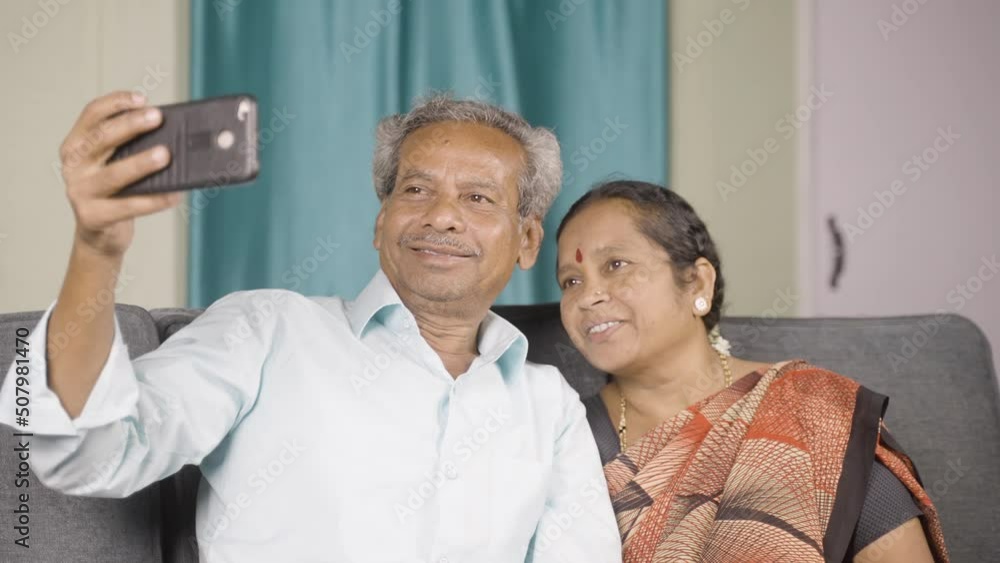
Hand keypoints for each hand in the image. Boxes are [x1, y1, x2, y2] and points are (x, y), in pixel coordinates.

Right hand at [60, 90, 180, 256]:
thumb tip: (176, 135)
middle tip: (158, 117)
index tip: (142, 98)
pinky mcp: (93, 216)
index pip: (91, 114)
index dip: (115, 103)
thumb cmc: (116, 191)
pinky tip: (175, 194)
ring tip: (166, 155)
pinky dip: (154, 200)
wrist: (100, 234)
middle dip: (131, 125)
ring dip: (142, 163)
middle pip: (102, 139)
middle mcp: (73, 165)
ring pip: (114, 174)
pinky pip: (128, 206)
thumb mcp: (116, 163)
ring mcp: (80, 192)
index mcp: (76, 145)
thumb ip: (134, 147)